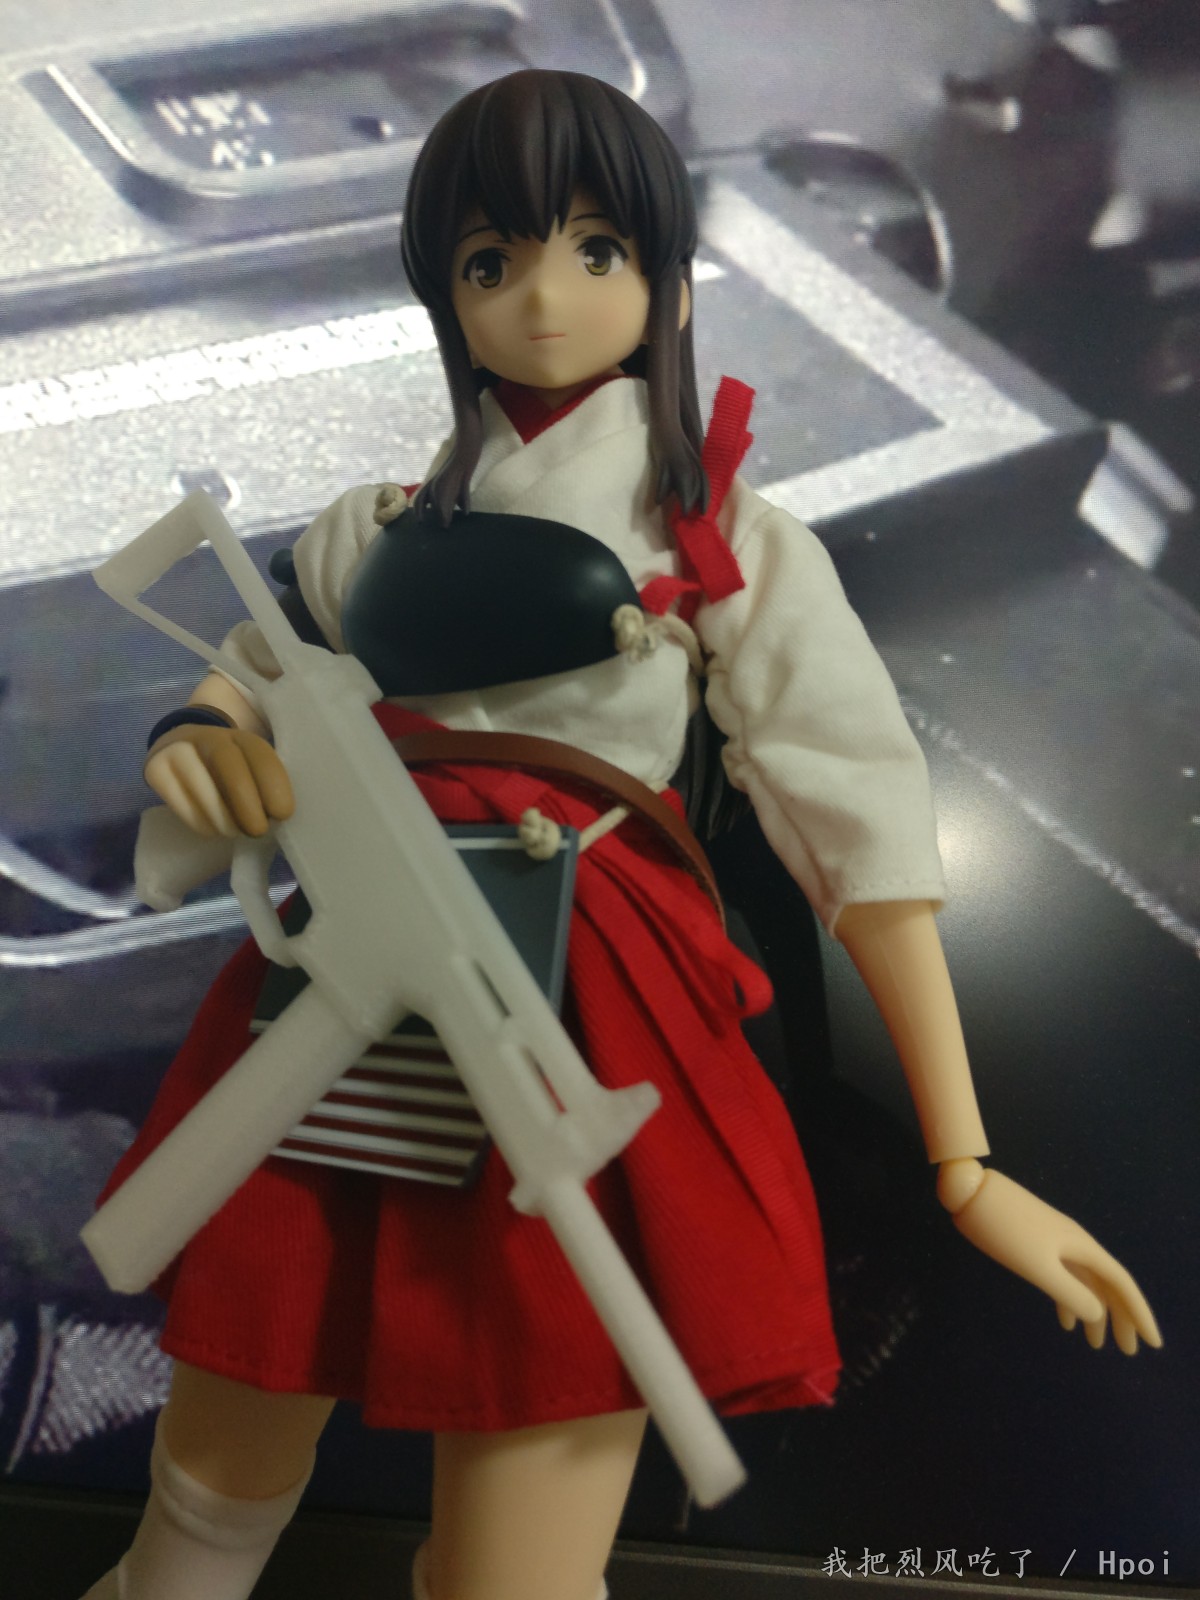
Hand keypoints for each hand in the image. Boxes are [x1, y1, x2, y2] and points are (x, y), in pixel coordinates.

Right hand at [145, 724, 293, 838]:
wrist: (179, 749)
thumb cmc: (225, 770)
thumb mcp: (247, 768)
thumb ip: (262, 784)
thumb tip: (276, 815)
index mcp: (239, 735)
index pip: (258, 752)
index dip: (273, 782)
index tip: (283, 813)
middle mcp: (207, 736)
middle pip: (227, 763)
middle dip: (246, 801)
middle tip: (258, 830)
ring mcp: (178, 750)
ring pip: (200, 782)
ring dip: (222, 816)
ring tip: (234, 832)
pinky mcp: (156, 770)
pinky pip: (178, 799)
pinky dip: (199, 820)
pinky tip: (212, 831)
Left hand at [940, 1162, 1161, 1354]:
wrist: (971, 1190)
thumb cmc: (1003, 1228)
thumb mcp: (1038, 1266)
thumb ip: (1069, 1292)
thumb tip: (1098, 1315)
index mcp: (1081, 1247)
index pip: (1121, 1284)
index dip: (1139, 1313)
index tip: (1152, 1344)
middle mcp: (1075, 1243)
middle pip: (1107, 1284)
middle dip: (1120, 1317)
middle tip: (1127, 1351)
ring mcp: (1056, 1242)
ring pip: (1085, 1281)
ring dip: (1094, 1311)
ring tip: (1095, 1345)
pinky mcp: (1037, 1242)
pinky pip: (1065, 1276)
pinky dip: (1069, 1298)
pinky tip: (1065, 1321)